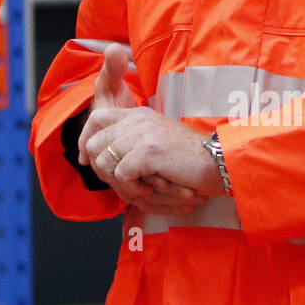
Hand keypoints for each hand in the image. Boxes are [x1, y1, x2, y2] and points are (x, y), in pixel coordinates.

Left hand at [76, 47, 221, 208]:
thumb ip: (131, 144)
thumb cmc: (189, 161)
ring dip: (119, 183)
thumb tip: (98, 158)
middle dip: (102, 170)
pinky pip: (121, 175)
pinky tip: (151, 189)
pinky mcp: (147, 151)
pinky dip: (132, 189)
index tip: (87, 161)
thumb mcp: (156, 144)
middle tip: (123, 185)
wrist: (218, 163)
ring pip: (104, 161)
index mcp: (138, 115)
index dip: (86, 140)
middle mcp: (137, 119)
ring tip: (141, 190)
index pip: (97, 118)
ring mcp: (141, 133)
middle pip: (95, 143)